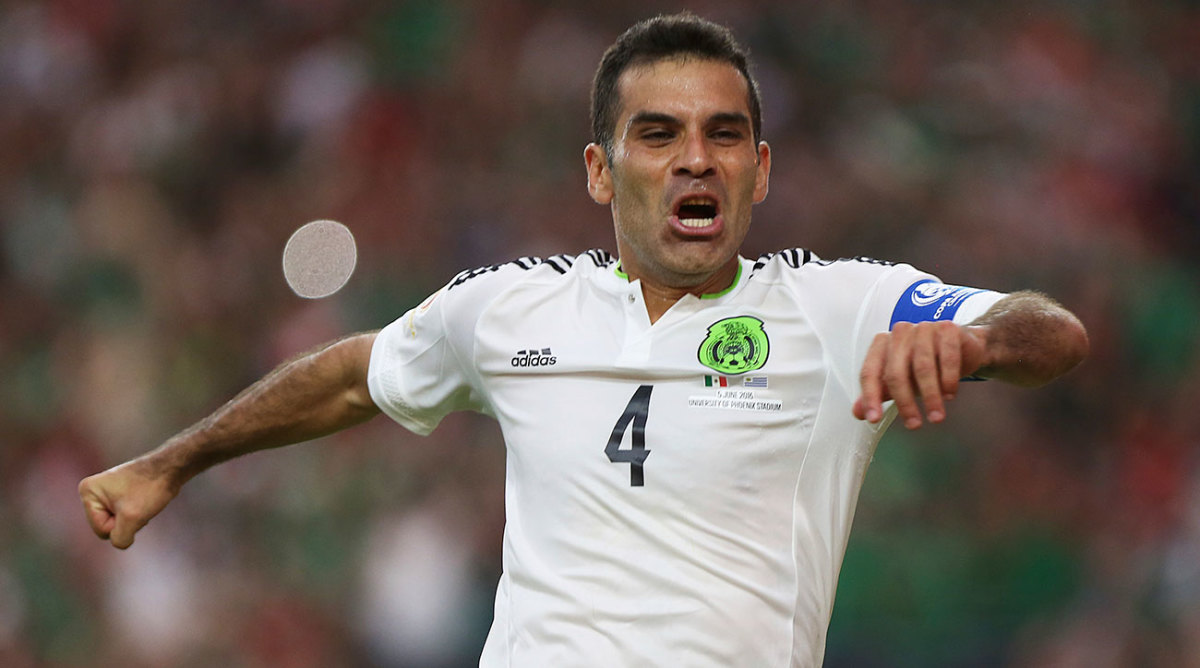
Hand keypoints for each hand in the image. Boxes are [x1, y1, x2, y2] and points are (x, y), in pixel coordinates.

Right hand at [78, 458, 178, 548]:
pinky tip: (146, 501)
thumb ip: (120, 538)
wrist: (171, 468)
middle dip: (127, 522)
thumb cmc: (150, 488)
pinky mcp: (119, 493)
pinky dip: (137, 513)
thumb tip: (119, 542)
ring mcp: (105, 492)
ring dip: (134, 518)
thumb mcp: (132, 519)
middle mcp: (92, 491)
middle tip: (139, 504)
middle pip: (106, 527)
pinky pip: (124, 515)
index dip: (121, 524)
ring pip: (117, 523)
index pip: (101, 530)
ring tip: (143, 501)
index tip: (132, 505)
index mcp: (87, 492)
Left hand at [853, 321, 987, 429]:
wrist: (960, 346)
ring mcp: (923, 329)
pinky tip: (949, 394)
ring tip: (936, 416)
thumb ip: (879, 393)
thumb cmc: (924, 363)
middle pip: (896, 372)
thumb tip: (857, 412)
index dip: (870, 397)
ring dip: (931, 396)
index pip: (870, 372)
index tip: (874, 418)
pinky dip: (948, 379)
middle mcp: (899, 333)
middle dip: (905, 403)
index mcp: (882, 344)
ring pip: (923, 367)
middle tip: (914, 424)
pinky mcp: (948, 329)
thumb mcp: (899, 379)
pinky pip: (947, 357)